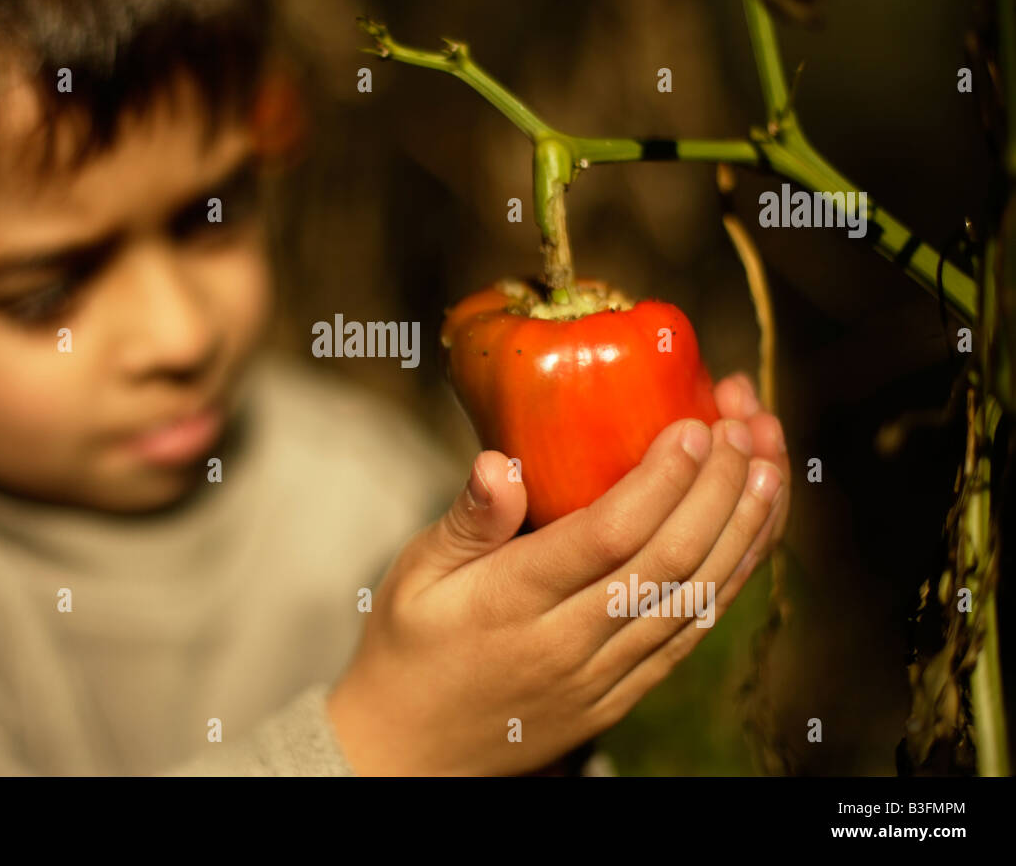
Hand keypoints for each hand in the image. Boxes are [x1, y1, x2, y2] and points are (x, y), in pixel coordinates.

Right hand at [327, 374, 788, 775]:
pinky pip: (689, 637)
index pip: (605, 537)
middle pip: (667, 563)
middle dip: (721, 488)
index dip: (661, 481)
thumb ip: (466, 520)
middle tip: (747, 425)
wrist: (410, 754)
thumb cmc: (408, 650)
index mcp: (510, 604)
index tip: (694, 425)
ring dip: (742, 530)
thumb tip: (500, 463)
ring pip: (694, 601)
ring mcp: (600, 678)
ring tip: (773, 465)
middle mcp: (566, 645)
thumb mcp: (414, 575)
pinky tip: (751, 535)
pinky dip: (730, 582)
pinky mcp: (619, 698)